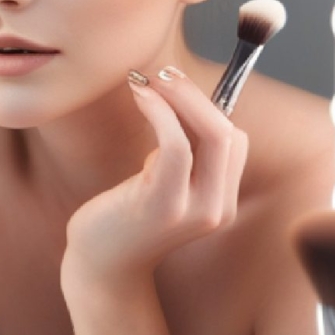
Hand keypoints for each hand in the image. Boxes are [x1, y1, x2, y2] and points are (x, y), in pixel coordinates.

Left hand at [61, 67, 247, 290]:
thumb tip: (179, 101)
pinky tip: (142, 98)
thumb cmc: (123, 217)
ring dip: (180, 97)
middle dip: (196, 95)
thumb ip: (180, 153)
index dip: (206, 105)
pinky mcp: (165, 206)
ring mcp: (195, 209)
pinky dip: (161, 113)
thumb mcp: (160, 181)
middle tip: (163, 70)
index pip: (234, 139)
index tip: (173, 83)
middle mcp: (218, 208)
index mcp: (221, 200)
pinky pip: (176, 147)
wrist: (99, 264)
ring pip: (212, 136)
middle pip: (229, 133)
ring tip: (147, 79)